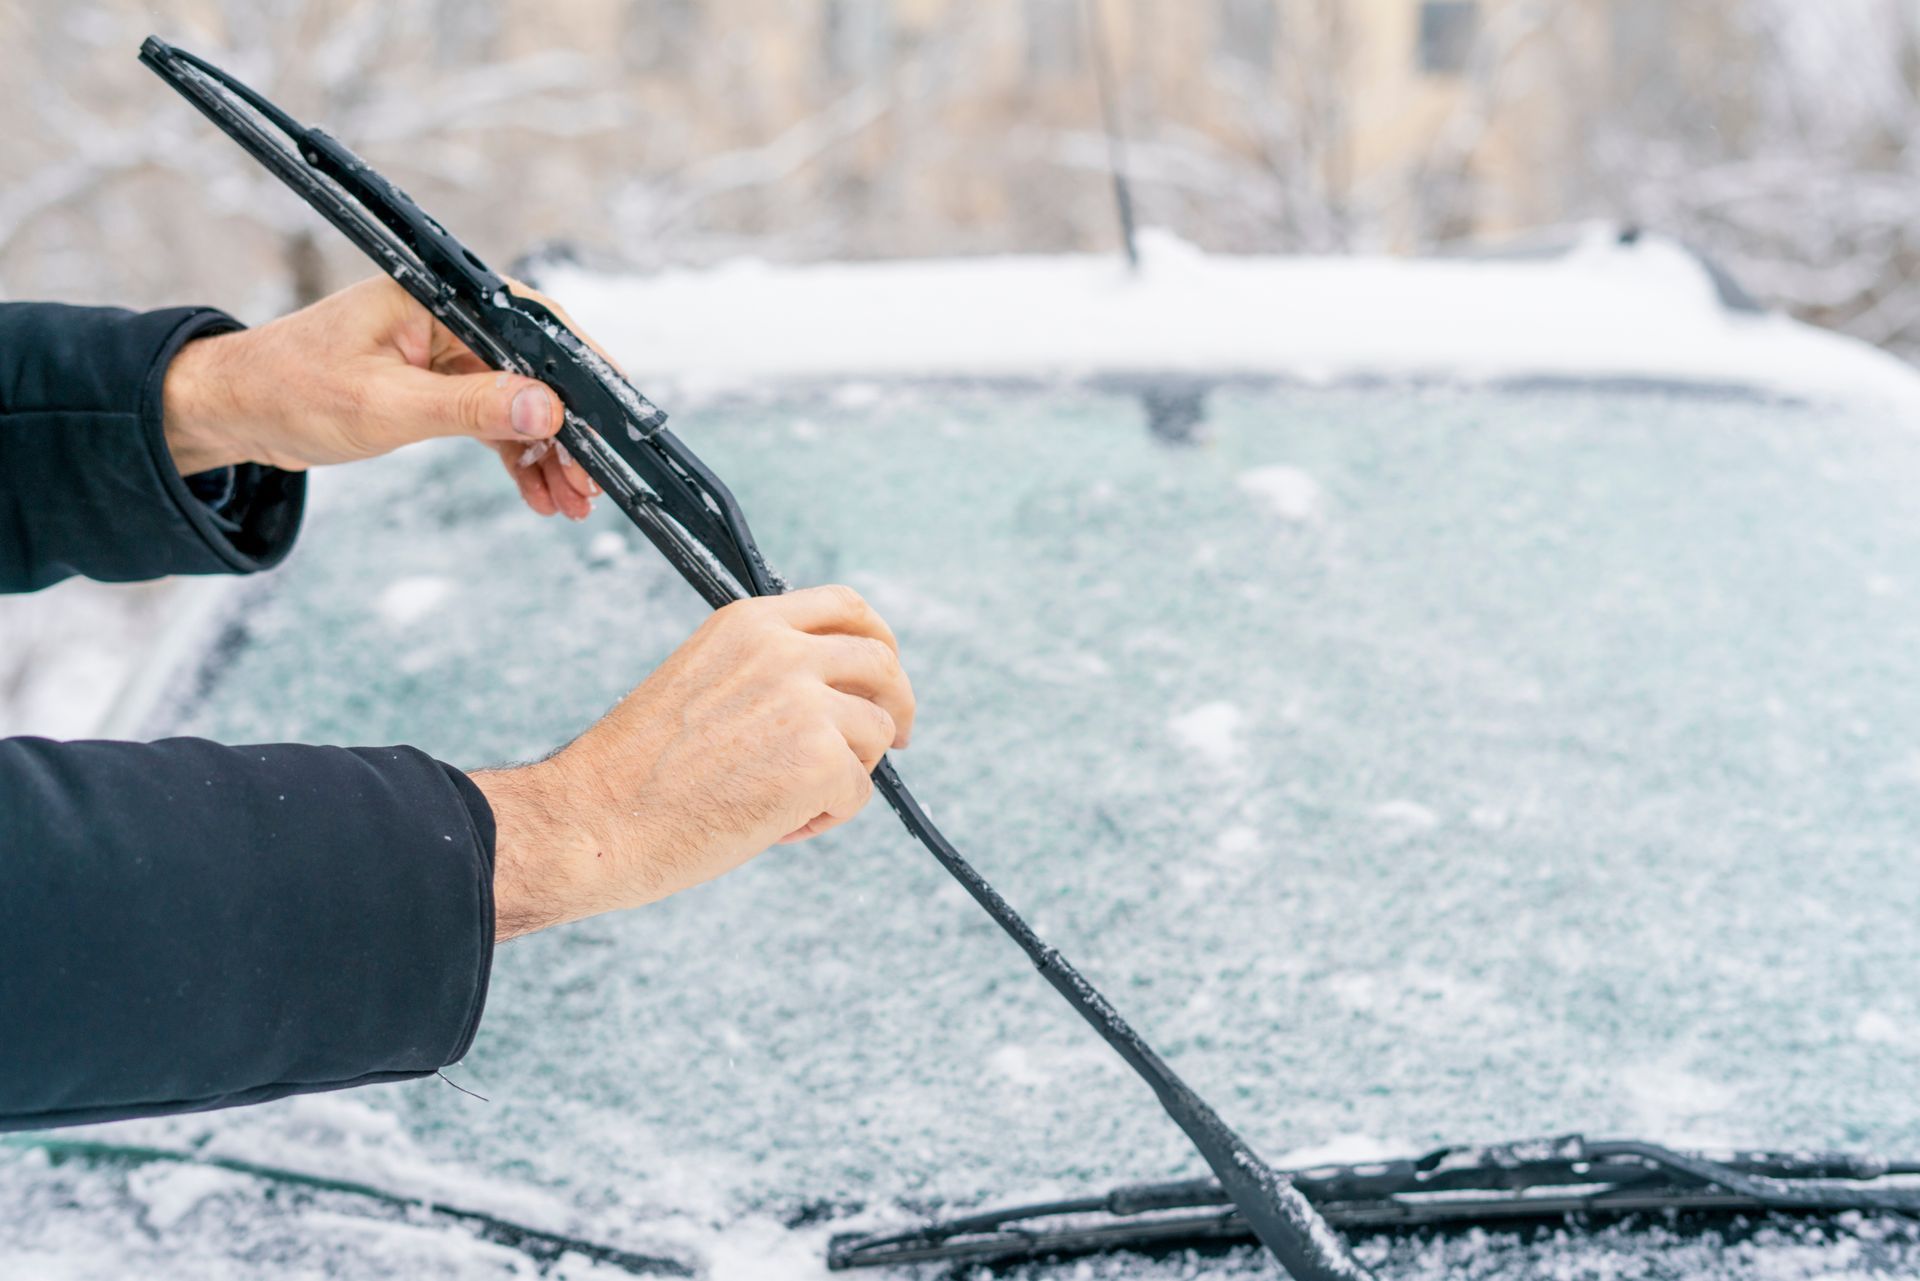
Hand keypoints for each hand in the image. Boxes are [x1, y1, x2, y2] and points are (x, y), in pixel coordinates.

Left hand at [161, 275, 605, 519]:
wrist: (234, 411)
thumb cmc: (290, 389)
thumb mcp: (386, 406)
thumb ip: (470, 407)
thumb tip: (545, 409)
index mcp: (438, 298)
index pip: (534, 324)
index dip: (583, 371)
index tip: (615, 415)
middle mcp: (451, 318)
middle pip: (537, 371)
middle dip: (569, 432)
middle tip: (593, 484)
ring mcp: (447, 353)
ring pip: (521, 403)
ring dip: (549, 454)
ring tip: (573, 504)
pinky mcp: (438, 386)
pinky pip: (495, 422)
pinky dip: (518, 459)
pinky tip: (539, 495)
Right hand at [473, 586, 916, 940]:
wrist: (595, 822)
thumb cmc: (639, 770)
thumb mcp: (704, 680)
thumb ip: (767, 671)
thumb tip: (841, 695)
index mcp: (750, 623)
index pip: (847, 607)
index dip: (880, 641)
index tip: (884, 676)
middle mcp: (783, 650)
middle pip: (882, 663)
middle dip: (895, 705)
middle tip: (894, 741)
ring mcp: (806, 702)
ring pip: (876, 733)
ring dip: (846, 772)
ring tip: (782, 800)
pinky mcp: (820, 760)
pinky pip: (858, 792)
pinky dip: (825, 816)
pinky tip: (772, 825)